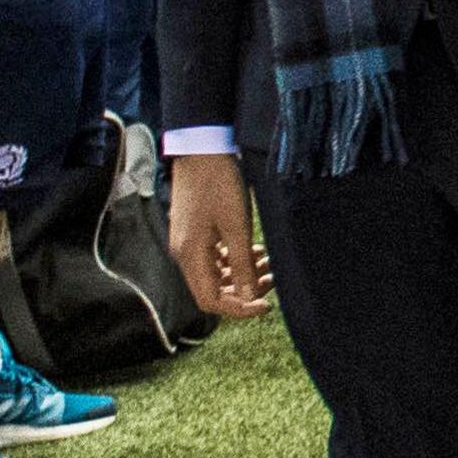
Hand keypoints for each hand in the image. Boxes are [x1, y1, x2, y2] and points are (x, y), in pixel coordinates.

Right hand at [164, 153, 275, 319]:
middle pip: (212, 289)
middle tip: (273, 278)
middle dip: (244, 290)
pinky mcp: (194, 231)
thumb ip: (242, 264)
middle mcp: (184, 253)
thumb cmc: (220, 184)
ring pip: (215, 273)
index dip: (239, 308)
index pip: (210, 301)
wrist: (203, 149)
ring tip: (269, 262)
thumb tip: (249, 297)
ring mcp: (188, 242)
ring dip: (242, 273)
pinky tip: (255, 250)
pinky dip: (234, 259)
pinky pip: (213, 257)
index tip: (266, 305)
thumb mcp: (237, 226)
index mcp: (190, 256)